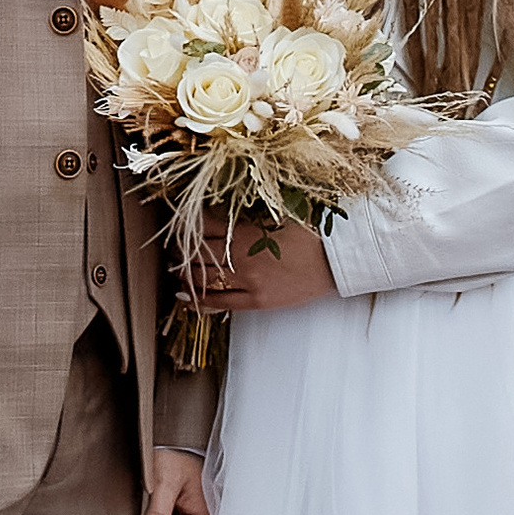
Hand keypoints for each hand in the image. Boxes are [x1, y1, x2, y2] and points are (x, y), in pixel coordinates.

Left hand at [187, 216, 338, 314]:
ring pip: (203, 280)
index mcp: (246, 231)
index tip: (182, 224)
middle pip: (197, 254)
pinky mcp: (258, 302)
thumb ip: (248, 214)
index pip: (203, 226)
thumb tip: (221, 211)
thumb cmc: (313, 229)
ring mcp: (249, 282)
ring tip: (178, 270)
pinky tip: (187, 296)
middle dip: (180, 251)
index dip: (187, 225)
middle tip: (175, 249)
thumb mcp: (277, 212)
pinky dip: (199, 300)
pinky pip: (220, 304)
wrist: (338, 257)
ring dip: (185, 274)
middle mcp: (242, 257)